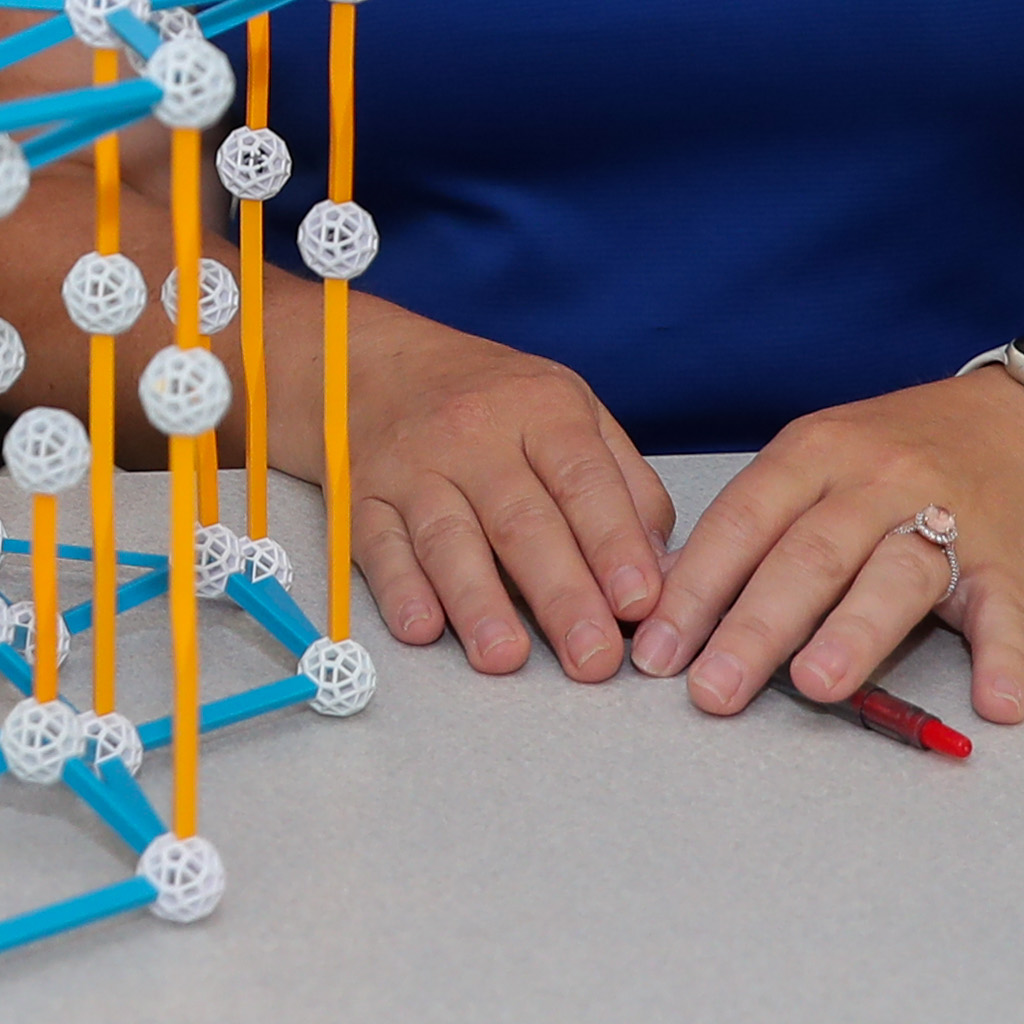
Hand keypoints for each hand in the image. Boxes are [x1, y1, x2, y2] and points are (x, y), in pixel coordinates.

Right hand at [339, 293, 678, 680]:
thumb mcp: (572, 412)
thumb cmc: (492, 401)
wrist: (373, 365)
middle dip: (560, 594)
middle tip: (593, 659)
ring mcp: (412, 466)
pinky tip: (422, 628)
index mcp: (540, 407)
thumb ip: (625, 487)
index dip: (612, 542)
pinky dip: (399, 590)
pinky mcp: (360, 498)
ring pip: (447, 538)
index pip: (583, 479)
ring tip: (507, 658)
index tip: (640, 603)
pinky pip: (379, 545)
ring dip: (477, 601)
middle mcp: (473, 434)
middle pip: (520, 519)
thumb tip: (662, 573)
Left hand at [629, 367, 1023, 725]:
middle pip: (808, 555)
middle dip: (752, 626)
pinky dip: (1003, 659)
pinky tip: (993, 705)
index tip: (655, 652)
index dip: (694, 588)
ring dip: (853, 634)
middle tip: (710, 691)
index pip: (743, 521)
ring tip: (815, 688)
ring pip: (894, 577)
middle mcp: (876, 479)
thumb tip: (682, 598)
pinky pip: (1006, 612)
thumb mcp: (827, 458)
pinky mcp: (1016, 559)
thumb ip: (766, 519)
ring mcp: (950, 515)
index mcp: (816, 452)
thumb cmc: (911, 451)